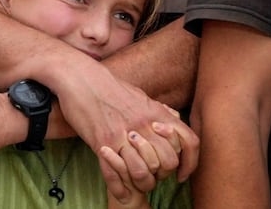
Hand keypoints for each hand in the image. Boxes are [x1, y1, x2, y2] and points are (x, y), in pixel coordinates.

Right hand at [50, 63, 197, 200]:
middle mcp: (143, 125)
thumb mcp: (140, 95)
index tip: (181, 174)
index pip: (188, 142)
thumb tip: (174, 118)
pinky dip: (119, 189)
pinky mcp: (101, 142)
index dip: (190, 162)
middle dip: (163, 174)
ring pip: (142, 173)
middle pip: (167, 162)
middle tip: (153, 175)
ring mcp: (122, 135)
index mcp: (156, 113)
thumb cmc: (109, 85)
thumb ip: (158, 110)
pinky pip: (113, 174)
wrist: (80, 77)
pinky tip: (121, 192)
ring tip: (136, 183)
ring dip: (141, 183)